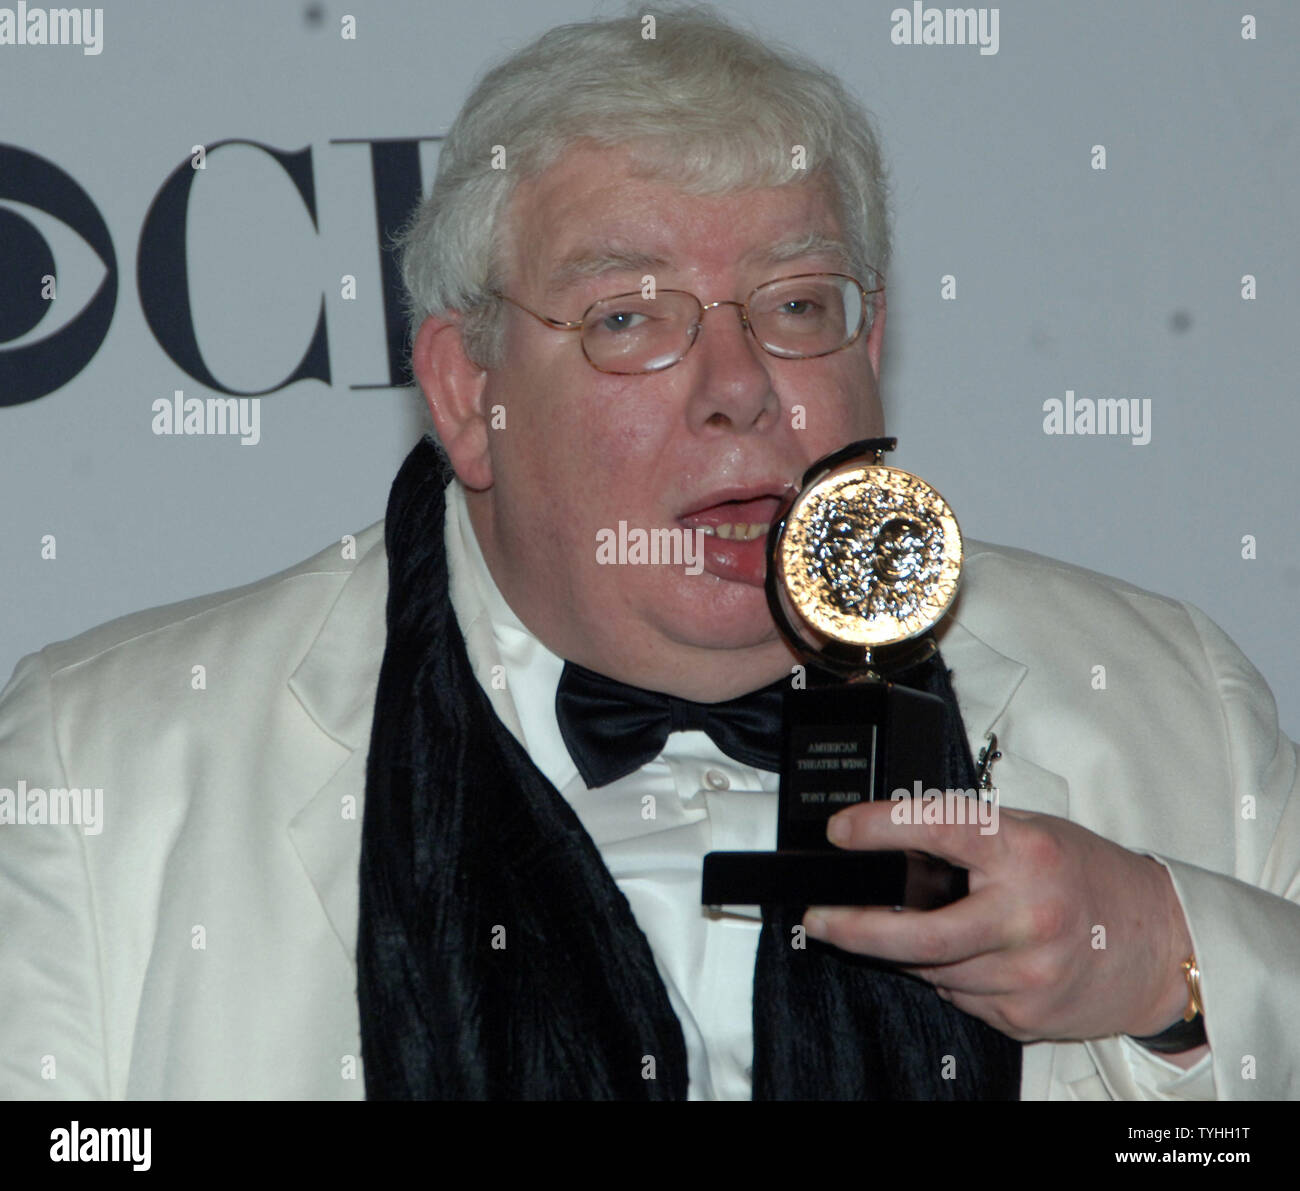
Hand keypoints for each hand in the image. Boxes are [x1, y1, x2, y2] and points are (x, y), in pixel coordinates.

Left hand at [802, 801, 1200, 1050]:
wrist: (1161, 945)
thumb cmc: (1091, 877)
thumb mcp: (1032, 832)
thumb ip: (968, 839)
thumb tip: (889, 846)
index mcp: (1025, 854)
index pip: (939, 830)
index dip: (880, 828)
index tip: (840, 832)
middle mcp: (1027, 916)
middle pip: (920, 934)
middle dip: (855, 928)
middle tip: (818, 918)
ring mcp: (1026, 973)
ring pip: (931, 969)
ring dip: (903, 951)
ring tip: (905, 927)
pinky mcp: (1023, 1014)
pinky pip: (956, 995)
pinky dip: (943, 974)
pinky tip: (963, 955)